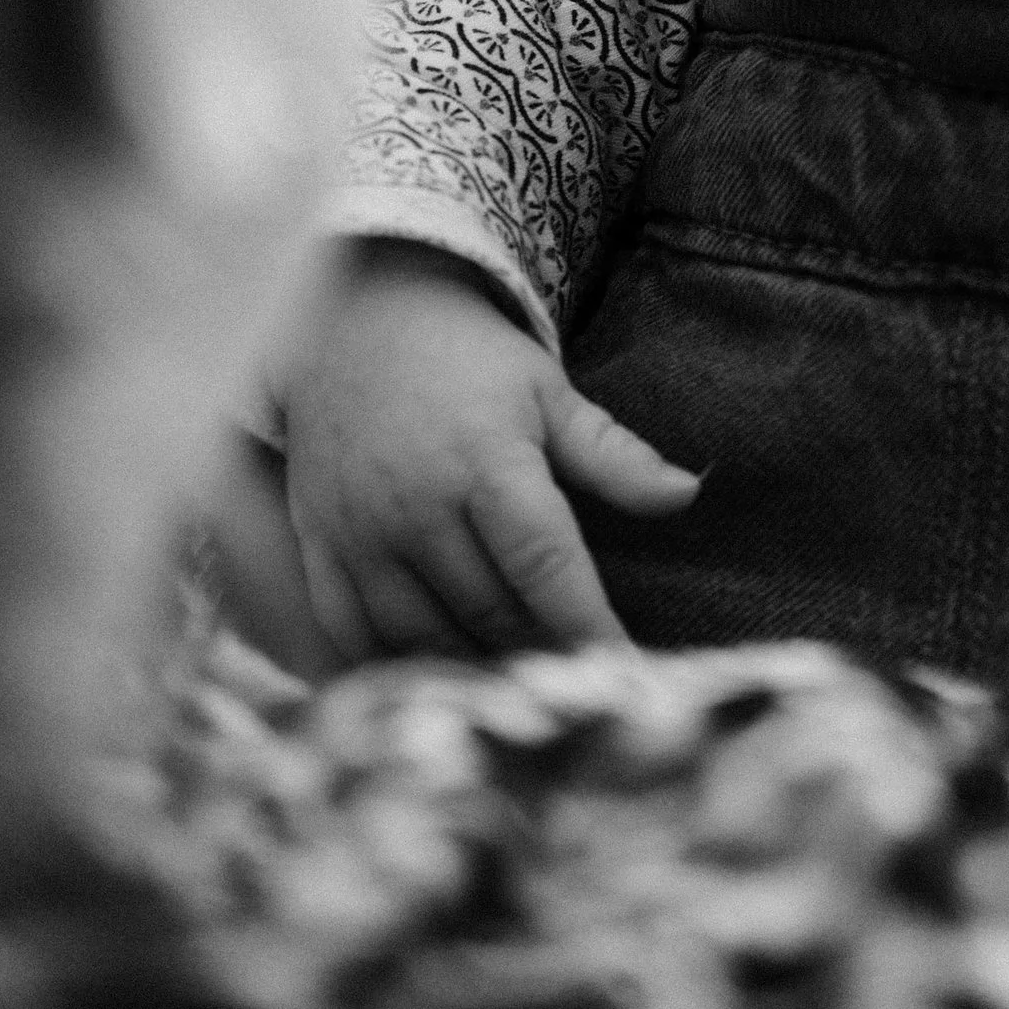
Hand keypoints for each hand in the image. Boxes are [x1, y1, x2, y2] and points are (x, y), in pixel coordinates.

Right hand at [281, 242, 697, 661]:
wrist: (355, 326)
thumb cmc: (469, 362)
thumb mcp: (547, 392)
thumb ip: (612, 455)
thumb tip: (689, 494)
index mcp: (486, 462)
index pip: (545, 565)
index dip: (588, 626)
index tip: (625, 673)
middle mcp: (417, 506)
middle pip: (491, 612)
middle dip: (542, 652)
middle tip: (581, 681)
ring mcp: (360, 534)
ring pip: (425, 637)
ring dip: (476, 667)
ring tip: (521, 681)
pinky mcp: (319, 550)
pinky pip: (355, 636)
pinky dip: (399, 665)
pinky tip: (441, 673)